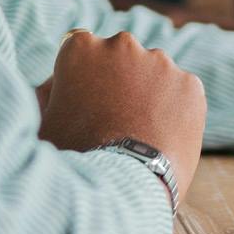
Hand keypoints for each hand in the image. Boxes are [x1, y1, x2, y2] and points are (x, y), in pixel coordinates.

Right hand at [38, 30, 206, 206]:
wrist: (119, 189)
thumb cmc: (72, 160)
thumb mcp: (43, 125)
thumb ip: (45, 96)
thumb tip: (52, 85)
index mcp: (80, 47)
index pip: (83, 51)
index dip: (84, 77)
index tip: (88, 101)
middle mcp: (121, 44)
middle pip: (121, 58)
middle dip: (119, 81)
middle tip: (113, 121)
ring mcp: (160, 62)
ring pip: (154, 74)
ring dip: (149, 94)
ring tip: (138, 134)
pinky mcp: (190, 84)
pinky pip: (181, 94)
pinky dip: (175, 111)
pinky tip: (162, 137)